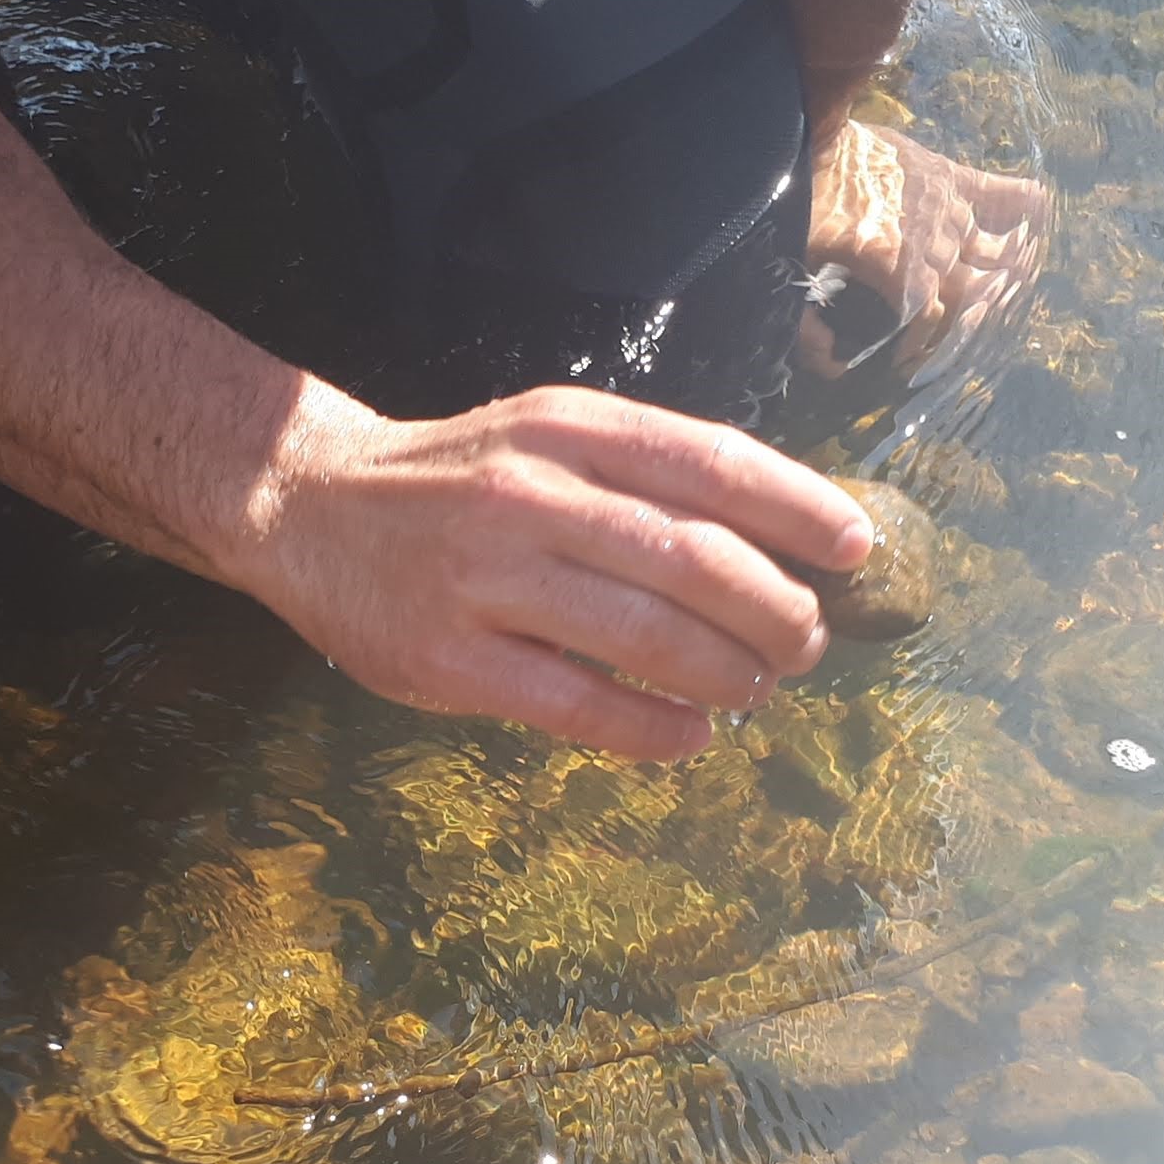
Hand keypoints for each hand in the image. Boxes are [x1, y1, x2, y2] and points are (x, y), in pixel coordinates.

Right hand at [243, 387, 873, 761]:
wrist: (306, 508)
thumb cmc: (453, 479)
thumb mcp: (542, 435)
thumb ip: (641, 472)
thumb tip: (780, 535)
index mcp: (565, 428)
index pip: (712, 463)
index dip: (800, 509)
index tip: (857, 548)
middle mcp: (529, 494)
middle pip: (695, 559)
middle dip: (777, 610)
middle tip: (806, 642)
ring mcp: (484, 579)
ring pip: (647, 636)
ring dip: (728, 672)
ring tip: (756, 687)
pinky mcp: (449, 660)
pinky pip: (577, 704)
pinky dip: (652, 729)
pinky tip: (690, 735)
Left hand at [801, 119, 1047, 378]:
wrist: (810, 140)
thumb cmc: (801, 209)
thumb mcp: (798, 272)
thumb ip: (808, 329)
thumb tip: (834, 369)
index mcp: (898, 270)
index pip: (929, 320)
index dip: (921, 345)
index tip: (906, 361)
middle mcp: (935, 244)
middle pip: (972, 293)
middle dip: (970, 319)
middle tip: (958, 333)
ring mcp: (948, 210)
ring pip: (994, 254)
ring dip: (1005, 277)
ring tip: (1008, 294)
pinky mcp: (949, 177)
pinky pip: (1002, 192)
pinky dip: (1024, 204)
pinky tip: (1043, 214)